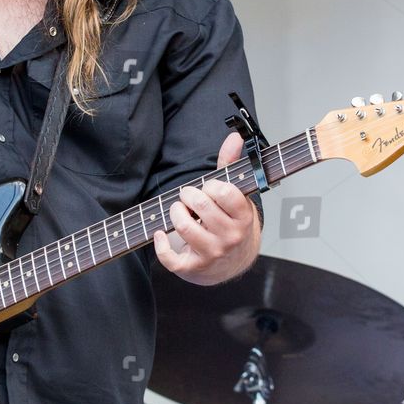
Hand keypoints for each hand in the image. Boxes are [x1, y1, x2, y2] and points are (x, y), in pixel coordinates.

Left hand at [153, 131, 261, 285]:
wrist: (232, 260)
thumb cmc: (229, 221)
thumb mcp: (234, 194)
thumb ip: (231, 164)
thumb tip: (234, 136)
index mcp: (243, 216)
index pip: (224, 192)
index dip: (210, 185)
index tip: (208, 189)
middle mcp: (230, 237)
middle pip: (200, 205)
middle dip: (187, 195)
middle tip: (188, 197)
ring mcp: (213, 253)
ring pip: (183, 226)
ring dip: (175, 213)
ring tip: (180, 211)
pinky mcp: (194, 267)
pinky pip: (170, 258)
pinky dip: (160, 243)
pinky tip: (160, 233)